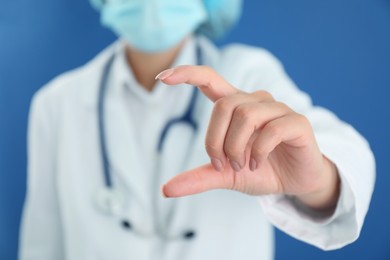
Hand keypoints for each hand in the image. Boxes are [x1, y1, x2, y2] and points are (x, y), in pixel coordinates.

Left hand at [156, 66, 339, 210]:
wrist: (294, 182)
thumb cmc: (259, 169)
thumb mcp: (225, 175)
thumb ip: (199, 177)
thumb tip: (165, 190)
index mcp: (235, 107)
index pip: (210, 79)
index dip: (187, 74)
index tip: (162, 78)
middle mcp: (255, 101)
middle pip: (224, 105)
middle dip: (216, 140)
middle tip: (223, 164)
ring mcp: (277, 109)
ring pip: (246, 115)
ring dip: (237, 147)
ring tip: (243, 166)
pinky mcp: (297, 122)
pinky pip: (272, 129)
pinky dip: (258, 152)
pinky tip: (258, 164)